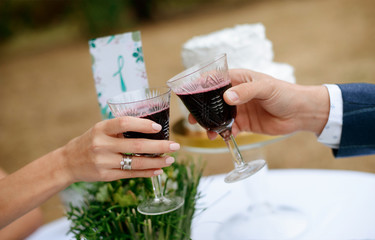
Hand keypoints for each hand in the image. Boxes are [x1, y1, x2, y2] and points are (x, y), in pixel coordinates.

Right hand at [60, 116, 179, 182]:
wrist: (68, 162)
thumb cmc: (90, 141)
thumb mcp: (100, 129)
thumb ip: (120, 129)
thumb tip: (151, 128)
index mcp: (101, 129)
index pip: (124, 123)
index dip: (142, 124)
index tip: (158, 126)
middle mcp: (101, 145)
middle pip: (135, 145)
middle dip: (159, 146)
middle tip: (175, 145)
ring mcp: (103, 162)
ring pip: (135, 163)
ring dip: (156, 162)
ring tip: (170, 159)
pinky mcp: (106, 176)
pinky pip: (130, 174)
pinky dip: (146, 172)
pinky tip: (158, 170)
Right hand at [189, 69, 329, 138]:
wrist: (301, 113)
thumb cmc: (285, 93)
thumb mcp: (266, 88)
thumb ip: (246, 92)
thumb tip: (227, 97)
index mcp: (240, 79)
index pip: (215, 79)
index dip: (201, 84)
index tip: (188, 92)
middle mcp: (236, 93)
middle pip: (213, 100)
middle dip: (201, 108)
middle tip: (192, 118)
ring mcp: (239, 109)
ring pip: (218, 116)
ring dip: (210, 123)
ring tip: (205, 130)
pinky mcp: (244, 123)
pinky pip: (229, 128)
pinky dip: (222, 133)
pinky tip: (219, 137)